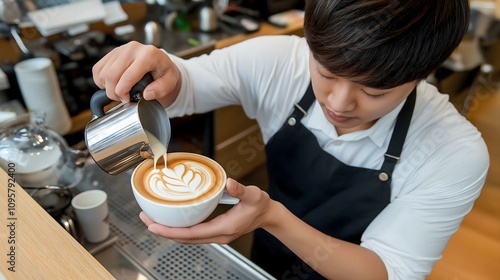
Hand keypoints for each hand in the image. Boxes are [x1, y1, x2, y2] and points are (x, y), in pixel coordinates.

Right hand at [92, 41, 180, 106]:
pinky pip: (97, 69)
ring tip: (119, 92)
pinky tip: (112, 85)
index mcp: (148, 55)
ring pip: (102, 73)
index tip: (127, 100)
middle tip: (122, 99)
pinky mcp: (112, 52)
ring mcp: (121, 49)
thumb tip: (146, 94)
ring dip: (107, 88)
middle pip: (111, 75)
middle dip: (114, 92)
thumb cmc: (164, 72)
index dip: (124, 92)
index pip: (128, 76)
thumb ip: (161, 89)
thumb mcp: (170, 82)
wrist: (159, 61)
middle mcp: (132, 48)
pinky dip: (100, 81)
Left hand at [139, 178, 272, 243]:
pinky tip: (171, 221)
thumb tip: (229, 182)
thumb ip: (240, 190)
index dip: (171, 231)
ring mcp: (215, 236)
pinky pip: (192, 234)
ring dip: (169, 231)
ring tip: (152, 220)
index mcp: (224, 228)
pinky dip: (178, 229)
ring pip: (187, 238)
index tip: (154, 226)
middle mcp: (217, 236)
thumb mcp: (253, 195)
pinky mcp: (214, 232)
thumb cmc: (260, 205)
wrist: (266, 215)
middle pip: (184, 238)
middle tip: (146, 219)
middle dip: (164, 231)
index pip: (192, 234)